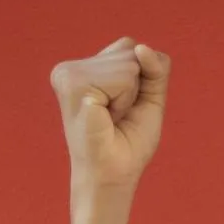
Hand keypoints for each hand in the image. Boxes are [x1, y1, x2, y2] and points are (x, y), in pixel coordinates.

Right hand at [50, 36, 171, 193]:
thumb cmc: (128, 143)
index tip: (121, 109)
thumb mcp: (150, 98)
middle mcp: (69, 68)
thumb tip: (141, 48)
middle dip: (135, 87)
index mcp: (82, 68)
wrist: (114, 176)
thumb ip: (156, 68)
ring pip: (129, 62)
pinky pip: (125, 77)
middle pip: (130, 49)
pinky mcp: (75, 84)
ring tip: (110, 119)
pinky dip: (125, 101)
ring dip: (130, 96)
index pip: (129, 47)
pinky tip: (106, 119)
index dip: (139, 81)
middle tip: (115, 117)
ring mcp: (68, 74)